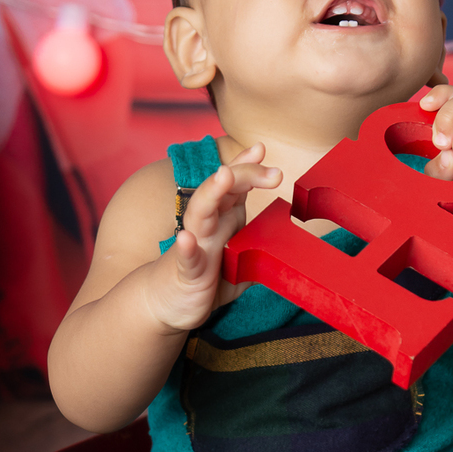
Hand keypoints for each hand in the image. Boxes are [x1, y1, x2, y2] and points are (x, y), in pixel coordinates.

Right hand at [150, 143, 280, 331]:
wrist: (165, 302)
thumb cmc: (205, 279)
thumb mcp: (240, 264)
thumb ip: (259, 250)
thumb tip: (287, 246)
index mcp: (223, 219)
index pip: (234, 185)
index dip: (246, 165)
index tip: (260, 148)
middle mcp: (207, 225)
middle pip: (222, 190)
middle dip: (243, 174)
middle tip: (274, 172)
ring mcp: (195, 246)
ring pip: (200, 213)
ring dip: (211, 193)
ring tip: (223, 176)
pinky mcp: (186, 271)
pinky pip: (186, 258)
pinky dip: (186, 248)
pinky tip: (186, 238)